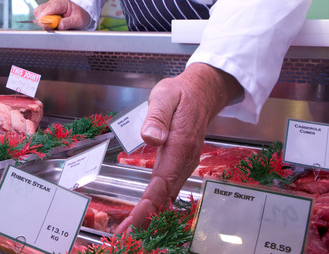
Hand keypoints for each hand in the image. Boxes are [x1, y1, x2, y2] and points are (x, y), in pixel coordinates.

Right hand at [33, 0, 91, 29]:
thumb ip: (69, 22)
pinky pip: (40, 17)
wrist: (82, 12)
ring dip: (43, 22)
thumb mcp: (79, 20)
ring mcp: (49, 7)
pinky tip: (53, 25)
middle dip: (43, 21)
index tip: (50, 26)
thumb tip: (60, 25)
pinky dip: (45, 23)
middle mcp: (53, 3)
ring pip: (38, 14)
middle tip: (53, 27)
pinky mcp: (47, 12)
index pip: (48, 8)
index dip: (45, 18)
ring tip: (54, 26)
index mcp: (61, 2)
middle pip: (39, 11)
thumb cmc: (80, 14)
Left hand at [114, 63, 241, 232]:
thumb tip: (151, 137)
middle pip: (165, 196)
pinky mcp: (181, 164)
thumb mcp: (165, 96)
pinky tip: (144, 213)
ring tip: (129, 231)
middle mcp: (185, 160)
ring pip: (168, 196)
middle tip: (124, 236)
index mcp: (180, 145)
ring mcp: (185, 164)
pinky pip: (169, 188)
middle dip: (146, 218)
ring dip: (150, 214)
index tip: (134, 222)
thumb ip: (157, 116)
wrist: (203, 92)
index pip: (162, 182)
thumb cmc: (181, 94)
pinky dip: (156, 204)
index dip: (148, 205)